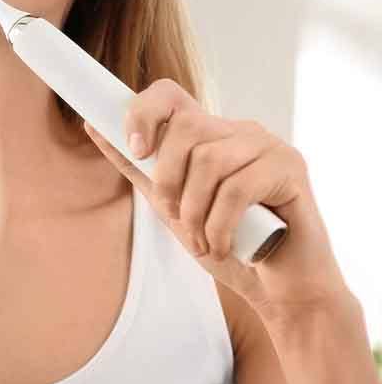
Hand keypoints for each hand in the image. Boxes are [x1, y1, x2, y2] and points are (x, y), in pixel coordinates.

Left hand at [84, 79, 350, 322]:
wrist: (279, 288)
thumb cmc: (228, 244)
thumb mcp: (170, 205)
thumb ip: (138, 168)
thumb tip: (93, 125)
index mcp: (210, 134)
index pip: (169, 94)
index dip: (143, 112)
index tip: (136, 149)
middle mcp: (239, 130)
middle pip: (185, 127)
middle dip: (168, 181)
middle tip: (176, 218)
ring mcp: (268, 145)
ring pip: (208, 160)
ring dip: (195, 212)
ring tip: (203, 241)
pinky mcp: (291, 168)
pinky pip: (238, 188)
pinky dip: (220, 226)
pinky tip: (223, 246)